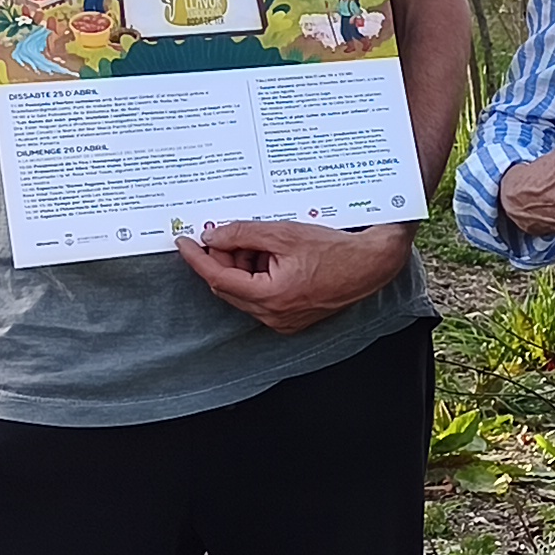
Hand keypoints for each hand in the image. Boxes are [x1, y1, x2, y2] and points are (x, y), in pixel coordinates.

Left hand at [175, 220, 413, 335]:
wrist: (371, 263)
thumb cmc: (335, 249)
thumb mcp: (283, 233)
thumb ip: (242, 234)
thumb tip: (213, 237)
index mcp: (270, 297)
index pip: (218, 278)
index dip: (197, 259)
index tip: (184, 243)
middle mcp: (274, 316)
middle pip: (229, 287)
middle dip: (223, 260)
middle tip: (224, 234)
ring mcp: (283, 321)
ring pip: (244, 292)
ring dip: (242, 268)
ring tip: (259, 242)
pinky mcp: (292, 319)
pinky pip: (261, 298)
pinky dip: (257, 277)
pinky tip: (270, 256)